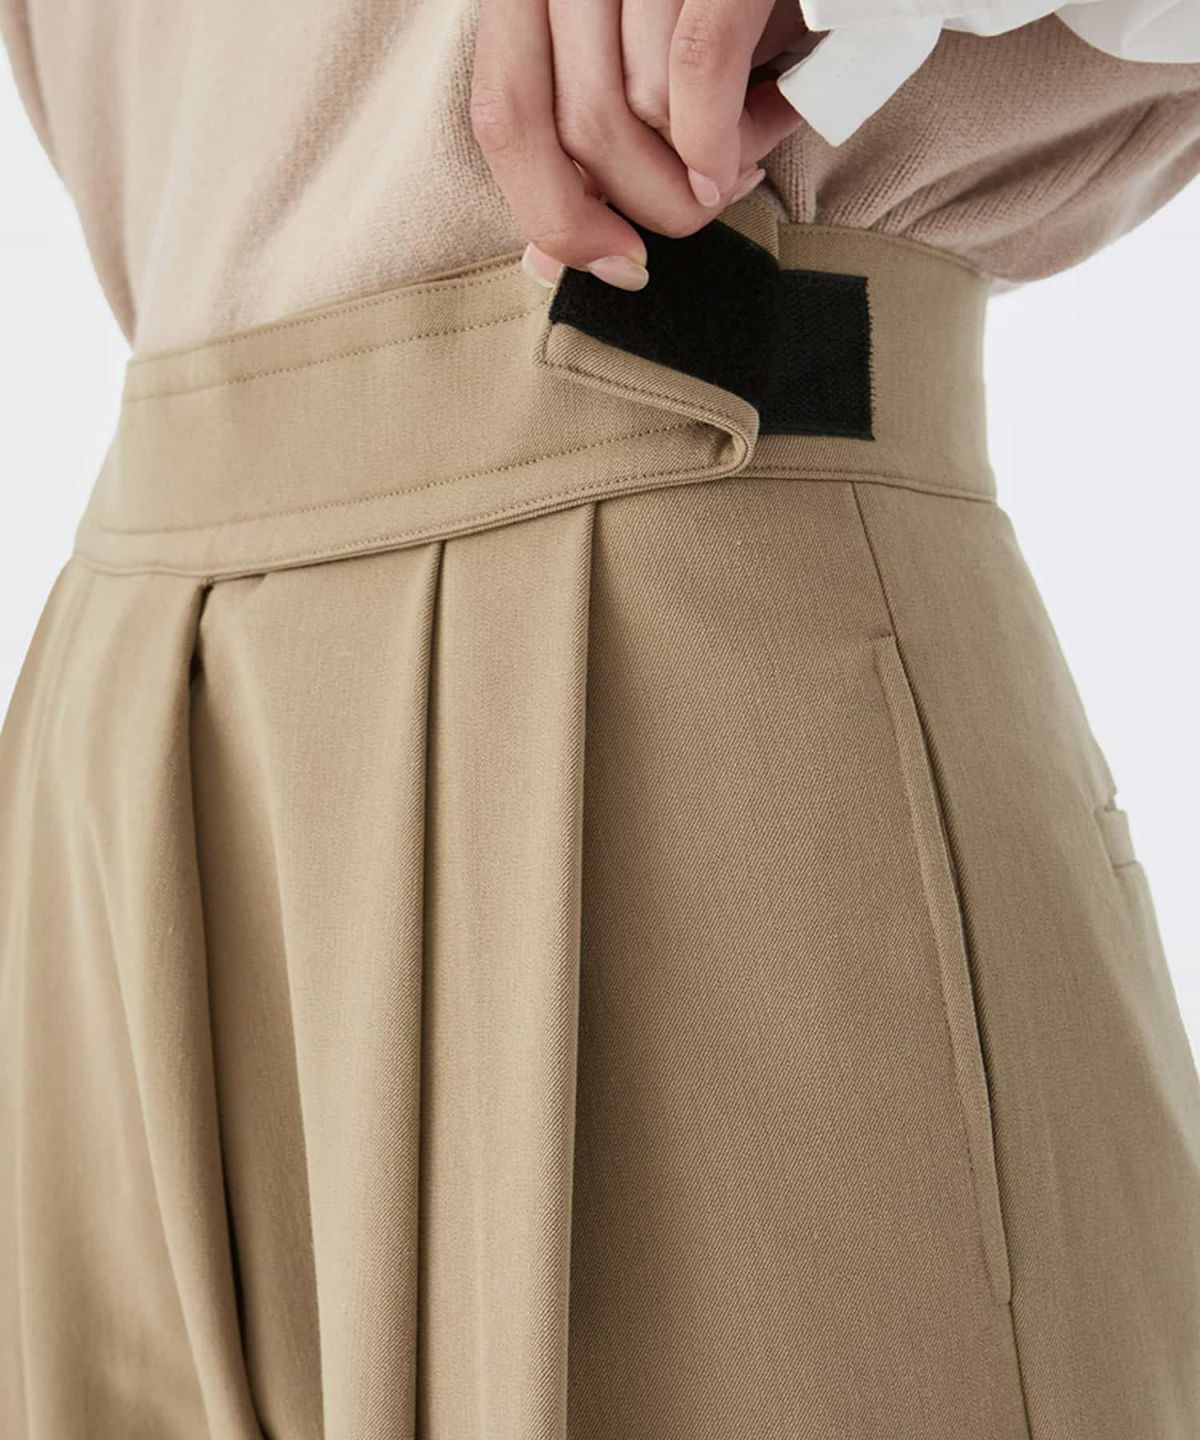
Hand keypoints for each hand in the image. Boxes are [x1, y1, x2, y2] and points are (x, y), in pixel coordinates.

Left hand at [471, 0, 806, 290]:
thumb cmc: (727, 19)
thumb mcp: (643, 71)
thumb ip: (590, 151)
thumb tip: (542, 261)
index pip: (505, 115)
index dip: (552, 212)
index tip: (615, 262)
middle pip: (575, 127)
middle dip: (643, 203)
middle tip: (696, 211)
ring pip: (639, 107)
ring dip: (700, 170)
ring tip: (741, 159)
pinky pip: (698, 65)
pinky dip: (721, 135)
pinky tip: (743, 158)